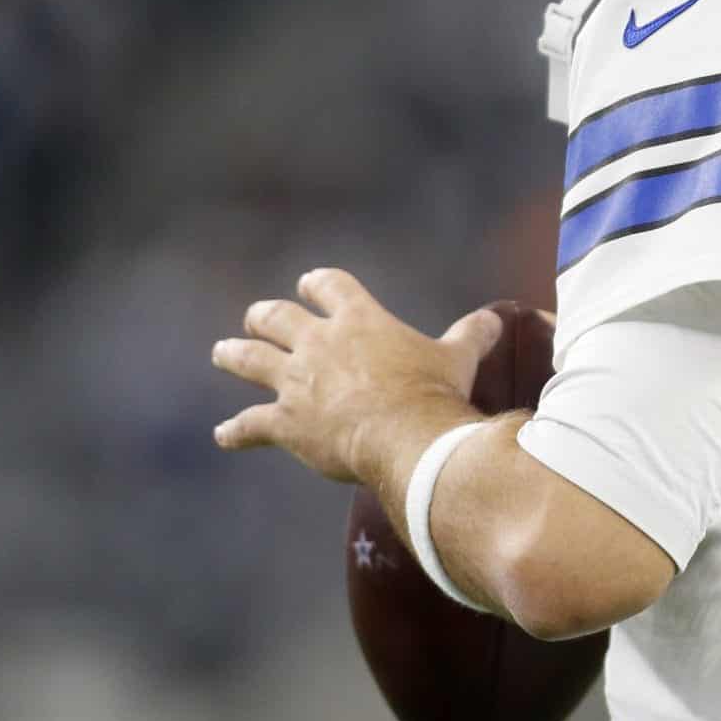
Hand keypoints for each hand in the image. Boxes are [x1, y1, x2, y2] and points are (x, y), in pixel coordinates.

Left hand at [210, 267, 502, 482]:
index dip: (317, 283)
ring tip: (222, 352)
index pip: (329, 286)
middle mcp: (319, 343)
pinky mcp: (285, 422)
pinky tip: (223, 435)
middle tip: (256, 317)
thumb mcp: (458, 358)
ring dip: (233, 354)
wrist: (406, 437)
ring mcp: (296, 382)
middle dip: (264, 316)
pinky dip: (235, 431)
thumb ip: (472, 334)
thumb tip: (498, 317)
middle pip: (276, 317)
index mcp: (358, 320)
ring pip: (250, 359)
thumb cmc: (433, 393)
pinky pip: (251, 425)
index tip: (309, 284)